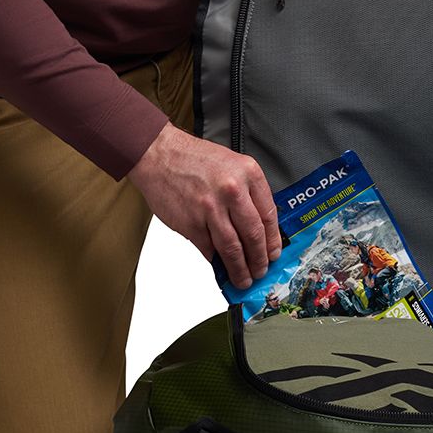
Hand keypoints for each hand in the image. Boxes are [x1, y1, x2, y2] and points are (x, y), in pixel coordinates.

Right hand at [128, 123, 280, 288]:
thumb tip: (260, 229)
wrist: (158, 154)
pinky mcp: (191, 222)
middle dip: (259, 259)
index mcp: (249, 174)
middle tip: (261, 271)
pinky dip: (216, 260)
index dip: (273, 240)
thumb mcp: (233, 165)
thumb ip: (249, 194)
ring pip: (232, 248)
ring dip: (240, 268)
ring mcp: (210, 208)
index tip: (274, 254)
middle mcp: (232, 190)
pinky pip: (208, 248)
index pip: (269, 215)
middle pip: (253, 235)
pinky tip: (221, 266)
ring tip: (244, 279)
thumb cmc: (196, 159)